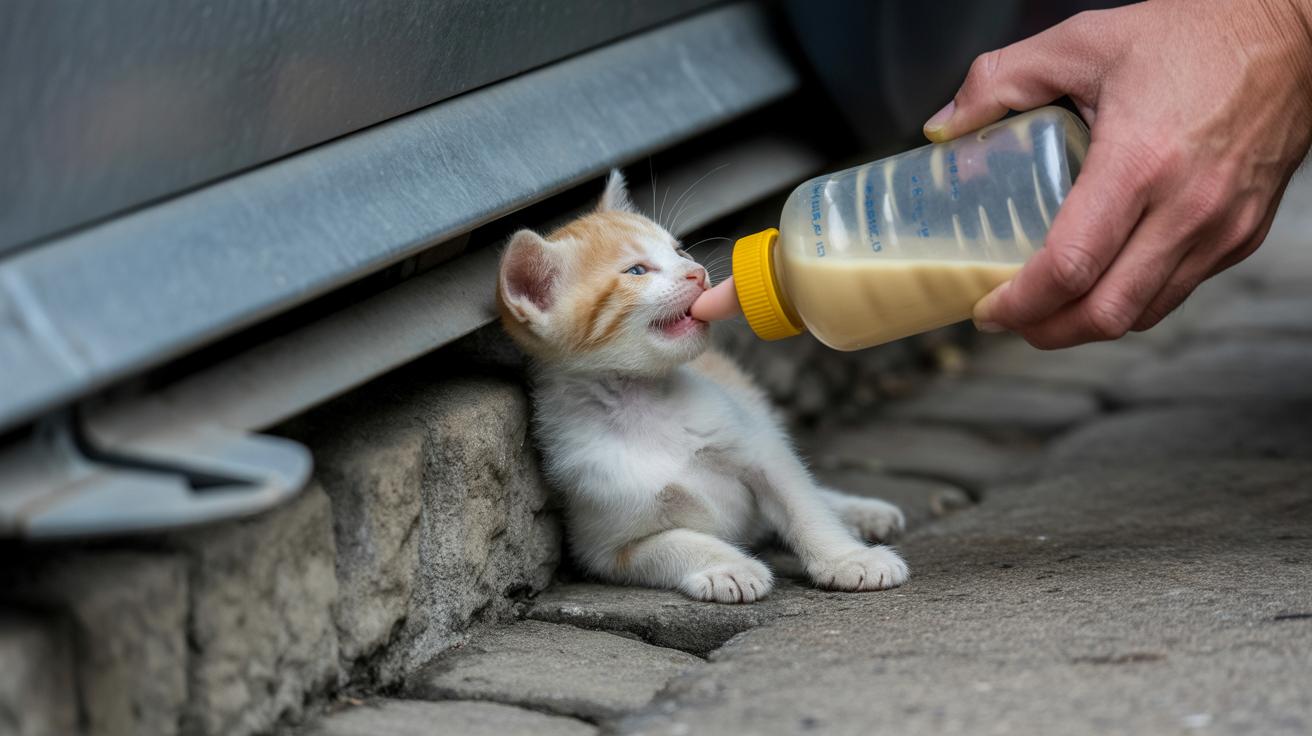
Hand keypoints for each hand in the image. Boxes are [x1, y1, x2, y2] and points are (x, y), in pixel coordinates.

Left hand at [925, 0, 1311, 347]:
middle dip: (1046, 331)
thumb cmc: (1192, 34)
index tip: (987, 307)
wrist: (1291, 34)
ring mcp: (1222, 228)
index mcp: (1141, 161)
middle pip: (1106, 312)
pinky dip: (1130, 301)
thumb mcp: (1082, 41)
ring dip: (1087, 323)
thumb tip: (944, 125)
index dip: (1019, 302)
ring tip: (1046, 308)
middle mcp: (1188, 207)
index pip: (1071, 266)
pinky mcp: (1242, 236)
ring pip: (1143, 313)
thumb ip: (1001, 78)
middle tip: (1009, 321)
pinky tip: (1100, 281)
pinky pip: (1176, 291)